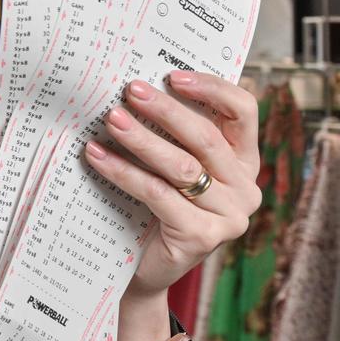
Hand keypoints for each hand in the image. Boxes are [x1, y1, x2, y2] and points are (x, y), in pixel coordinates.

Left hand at [85, 71, 259, 296]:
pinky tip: (97, 156)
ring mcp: (229, 215)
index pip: (243, 112)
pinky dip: (124, 172)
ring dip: (141, 139)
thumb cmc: (151, 203)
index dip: (212, 89)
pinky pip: (159, 194)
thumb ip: (167, 132)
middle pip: (206, 137)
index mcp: (242, 159)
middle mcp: (244, 186)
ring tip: (110, 120)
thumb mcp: (166, 162)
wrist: (141, 265)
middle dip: (164, 110)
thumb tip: (132, 86)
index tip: (172, 75)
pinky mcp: (204, 236)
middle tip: (130, 91)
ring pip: (182, 166)